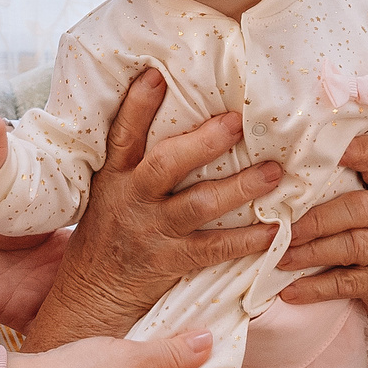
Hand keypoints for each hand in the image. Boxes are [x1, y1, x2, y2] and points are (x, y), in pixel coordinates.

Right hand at [32, 68, 281, 342]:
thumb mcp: (108, 190)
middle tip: (238, 121)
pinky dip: (248, 240)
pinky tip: (277, 228)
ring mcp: (153, 232)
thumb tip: (176, 113)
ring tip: (274, 172)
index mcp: (114, 176)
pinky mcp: (171, 262)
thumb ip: (134, 160)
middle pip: (167, 165)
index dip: (138, 105)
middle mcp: (132, 200)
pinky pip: (215, 248)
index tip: (156, 73)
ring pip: (199, 205)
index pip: (123, 134)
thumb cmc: (108, 232)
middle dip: (204, 142)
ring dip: (239, 187)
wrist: (90, 293)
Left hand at [276, 133, 367, 341]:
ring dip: (311, 252)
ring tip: (282, 258)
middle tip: (282, 229)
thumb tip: (280, 182)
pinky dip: (316, 287)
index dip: (353, 150)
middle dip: (315, 219)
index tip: (322, 149)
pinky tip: (291, 291)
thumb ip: (341, 194)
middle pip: (356, 208)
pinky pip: (347, 283)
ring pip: (352, 246)